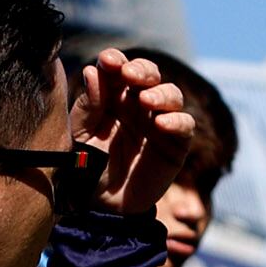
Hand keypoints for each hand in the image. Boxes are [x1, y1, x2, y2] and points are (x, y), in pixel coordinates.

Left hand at [71, 46, 196, 218]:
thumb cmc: (87, 167)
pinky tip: (161, 124)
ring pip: (171, 94)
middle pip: (149, 74)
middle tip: (129, 75)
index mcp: (113, 96)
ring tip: (147, 101)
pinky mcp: (176, 145)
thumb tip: (92, 71)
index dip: (116, 60)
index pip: (118, 68)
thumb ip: (88, 106)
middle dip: (142, 70)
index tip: (108, 61)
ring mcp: (159, 123)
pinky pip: (185, 125)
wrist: (102, 206)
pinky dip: (177, 120)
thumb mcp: (80, 135)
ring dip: (161, 92)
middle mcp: (138, 105)